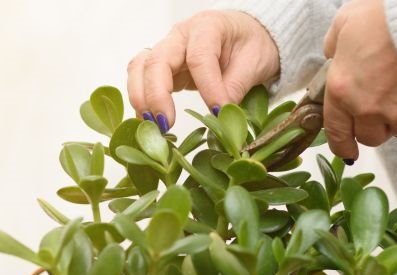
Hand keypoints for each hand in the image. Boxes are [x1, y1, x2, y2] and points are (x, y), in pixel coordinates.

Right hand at [127, 10, 279, 129]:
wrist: (245, 36)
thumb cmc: (251, 44)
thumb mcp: (255, 62)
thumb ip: (237, 86)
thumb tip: (219, 114)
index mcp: (208, 27)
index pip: (199, 58)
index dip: (207, 88)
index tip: (216, 113)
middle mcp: (181, 35)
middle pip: (157, 61)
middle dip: (157, 95)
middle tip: (166, 124)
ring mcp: (168, 50)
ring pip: (140, 68)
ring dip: (141, 98)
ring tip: (153, 125)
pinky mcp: (163, 67)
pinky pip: (141, 79)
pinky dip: (141, 101)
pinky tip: (149, 122)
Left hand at [323, 0, 396, 159]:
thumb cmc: (386, 16)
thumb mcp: (346, 21)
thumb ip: (335, 44)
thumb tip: (334, 54)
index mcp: (342, 90)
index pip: (336, 131)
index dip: (342, 145)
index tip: (348, 151)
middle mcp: (368, 108)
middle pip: (371, 137)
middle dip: (376, 126)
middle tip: (384, 106)